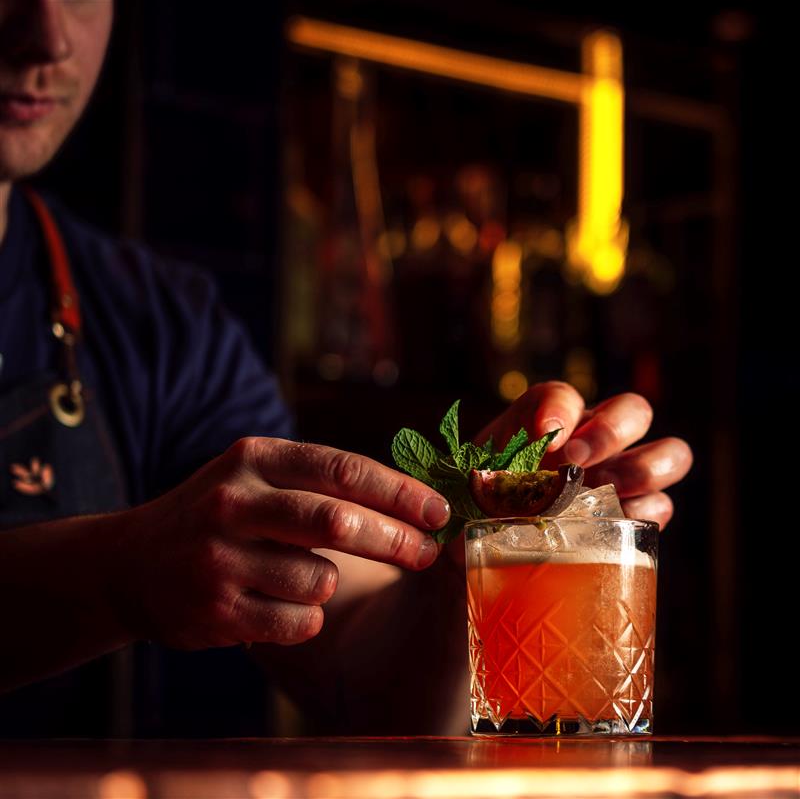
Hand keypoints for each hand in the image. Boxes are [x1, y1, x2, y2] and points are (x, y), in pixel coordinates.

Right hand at [109, 438, 449, 648]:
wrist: (128, 563)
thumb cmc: (218, 514)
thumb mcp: (257, 476)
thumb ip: (321, 481)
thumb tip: (411, 498)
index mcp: (254, 458)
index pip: (342, 469)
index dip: (399, 491)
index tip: (439, 509)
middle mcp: (234, 502)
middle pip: (337, 521)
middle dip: (394, 539)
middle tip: (426, 553)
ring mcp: (219, 558)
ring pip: (321, 579)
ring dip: (330, 583)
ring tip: (301, 576)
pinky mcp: (214, 610)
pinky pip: (298, 622)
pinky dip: (305, 616)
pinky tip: (277, 603)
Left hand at [476, 381, 691, 528]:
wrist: (478, 549)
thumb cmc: (475, 507)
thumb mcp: (469, 483)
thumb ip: (485, 474)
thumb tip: (508, 490)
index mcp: (547, 422)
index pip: (561, 396)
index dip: (559, 409)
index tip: (546, 433)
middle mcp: (591, 440)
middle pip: (634, 410)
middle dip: (612, 431)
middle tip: (577, 462)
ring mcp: (620, 476)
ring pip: (669, 453)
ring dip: (642, 469)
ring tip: (604, 492)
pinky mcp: (633, 517)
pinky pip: (660, 507)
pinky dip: (645, 514)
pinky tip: (611, 526)